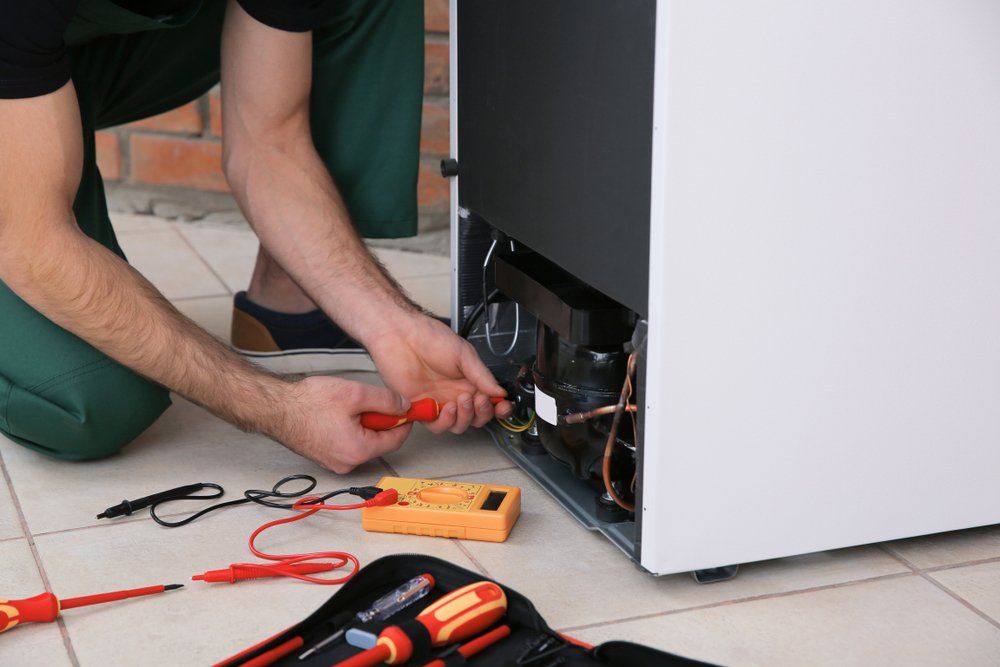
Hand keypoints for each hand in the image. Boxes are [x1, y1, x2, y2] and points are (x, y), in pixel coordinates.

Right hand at [270, 375, 412, 472]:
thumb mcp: (355, 393)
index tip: (409, 408)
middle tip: (371, 400)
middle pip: (380, 441)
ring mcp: (335, 462)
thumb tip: (404, 406)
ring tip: (349, 405)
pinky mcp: (325, 457)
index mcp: (358, 451)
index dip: (405, 421)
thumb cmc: (308, 402)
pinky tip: (338, 414)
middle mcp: (348, 463)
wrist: (276, 408)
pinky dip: (351, 428)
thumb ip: (386, 400)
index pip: (397, 440)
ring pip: (364, 441)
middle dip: (381, 420)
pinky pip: (349, 443)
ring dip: (365, 423)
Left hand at [367, 312, 513, 433]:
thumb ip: (482, 376)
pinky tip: (447, 408)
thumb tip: (500, 392)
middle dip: (482, 413)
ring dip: (465, 418)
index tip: (503, 407)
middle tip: (479, 400)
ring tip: (462, 401)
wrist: (402, 336)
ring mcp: (439, 401)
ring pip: (458, 425)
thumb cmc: (429, 338)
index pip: (488, 402)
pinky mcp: (421, 408)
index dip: (498, 408)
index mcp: (468, 380)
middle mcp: (455, 393)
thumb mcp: (464, 354)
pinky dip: (445, 421)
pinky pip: (436, 426)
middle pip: (476, 418)